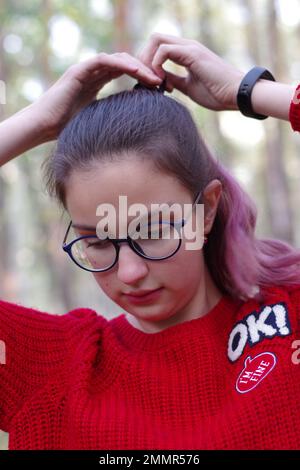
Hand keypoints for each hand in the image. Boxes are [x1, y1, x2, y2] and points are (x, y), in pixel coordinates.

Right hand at [29, 52, 161, 139]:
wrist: (45, 127)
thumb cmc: (69, 129)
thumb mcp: (98, 121)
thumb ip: (113, 117)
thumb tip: (135, 131)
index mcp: (97, 83)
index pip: (125, 73)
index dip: (143, 77)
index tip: (161, 88)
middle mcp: (93, 74)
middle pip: (124, 64)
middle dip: (145, 70)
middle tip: (162, 80)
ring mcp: (85, 70)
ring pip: (116, 59)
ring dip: (136, 65)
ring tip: (152, 76)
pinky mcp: (78, 70)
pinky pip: (103, 60)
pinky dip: (120, 63)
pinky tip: (135, 70)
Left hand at [137, 33, 243, 110]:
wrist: (235, 94)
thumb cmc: (216, 93)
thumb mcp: (187, 86)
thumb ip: (173, 79)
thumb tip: (158, 80)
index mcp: (185, 53)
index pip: (158, 46)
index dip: (149, 63)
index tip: (152, 83)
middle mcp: (186, 46)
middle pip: (154, 39)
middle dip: (144, 59)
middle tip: (148, 80)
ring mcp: (189, 47)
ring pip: (156, 39)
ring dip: (148, 61)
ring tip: (154, 81)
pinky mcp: (192, 53)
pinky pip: (163, 50)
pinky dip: (157, 65)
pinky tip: (162, 81)